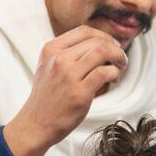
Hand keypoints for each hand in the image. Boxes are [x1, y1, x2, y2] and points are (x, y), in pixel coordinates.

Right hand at [4, 26, 126, 155]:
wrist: (35, 124)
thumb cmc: (46, 99)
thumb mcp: (48, 67)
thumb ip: (67, 54)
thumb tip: (99, 45)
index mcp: (51, 49)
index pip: (84, 31)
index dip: (103, 36)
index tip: (111, 45)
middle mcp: (59, 59)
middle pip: (96, 40)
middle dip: (114, 47)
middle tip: (120, 58)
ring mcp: (68, 75)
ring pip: (103, 52)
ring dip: (118, 57)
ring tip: (120, 67)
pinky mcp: (79, 92)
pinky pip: (105, 72)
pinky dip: (114, 73)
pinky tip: (113, 80)